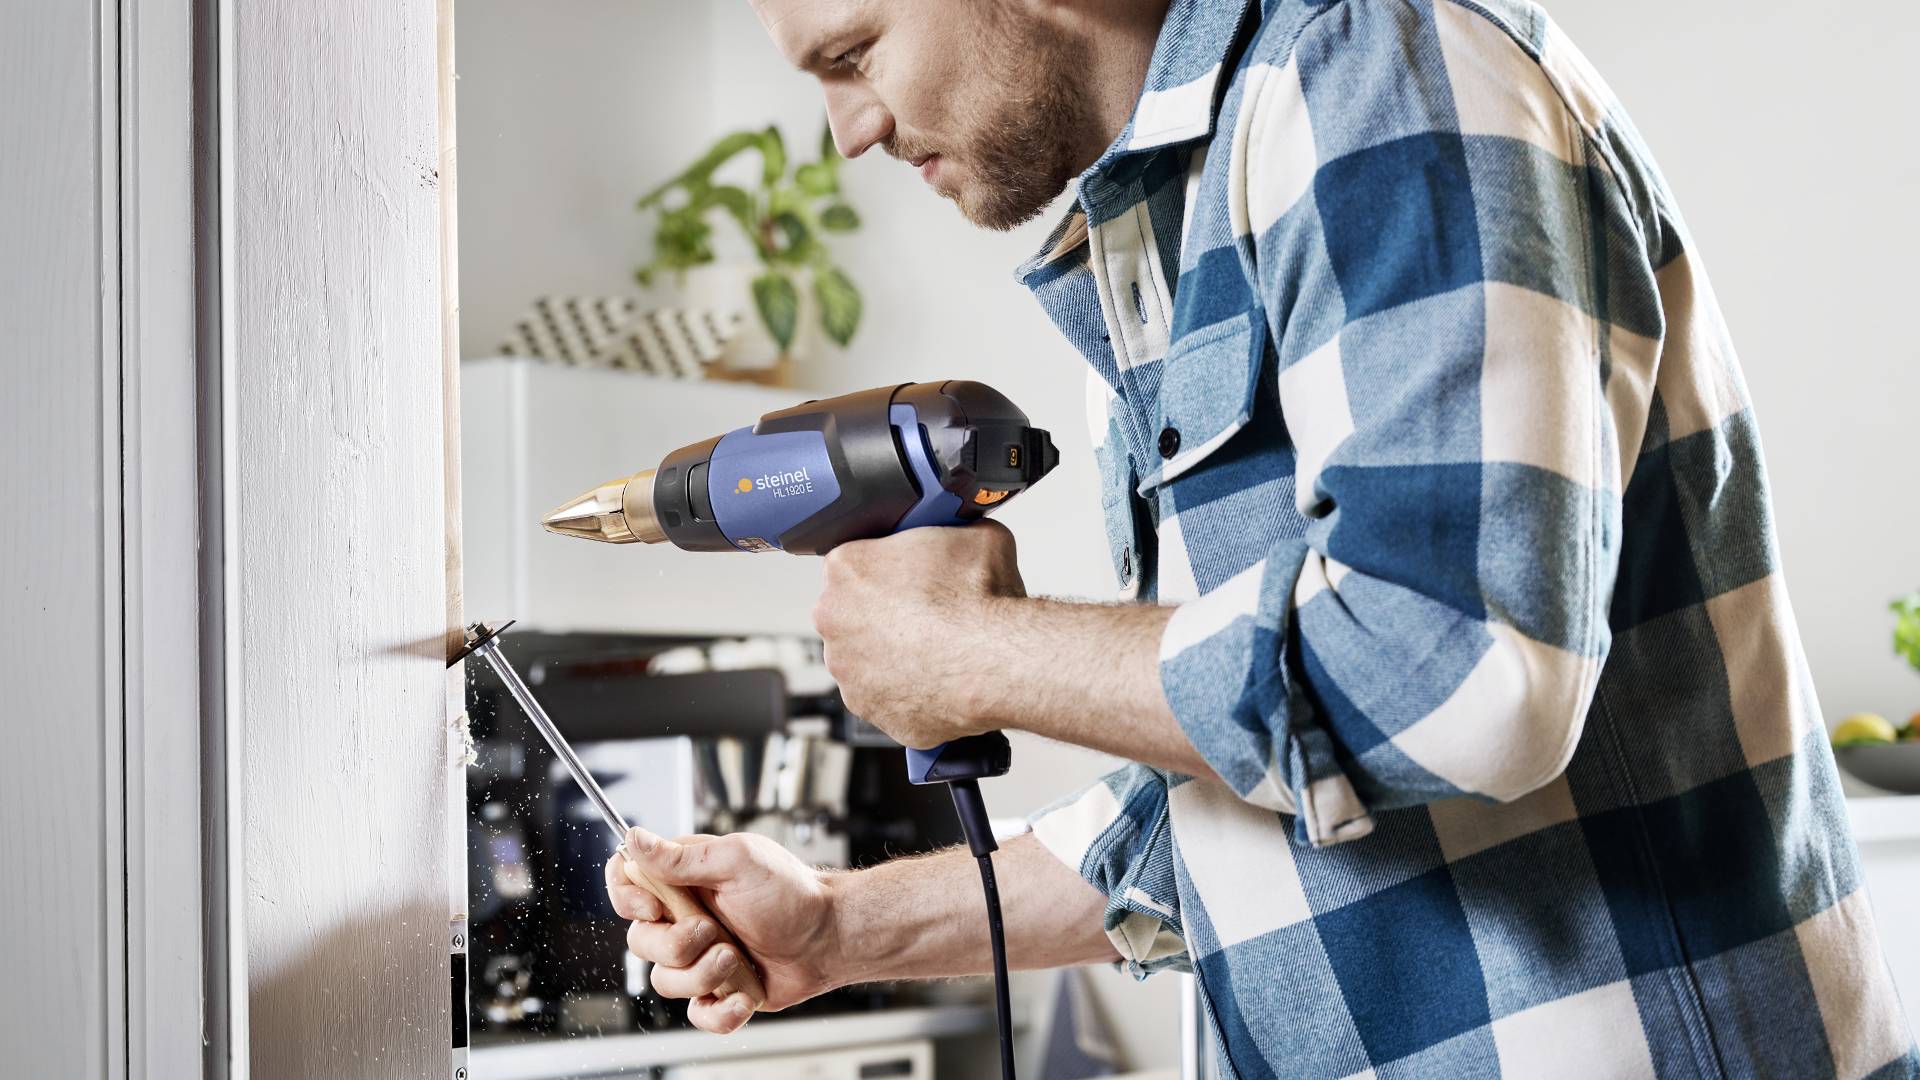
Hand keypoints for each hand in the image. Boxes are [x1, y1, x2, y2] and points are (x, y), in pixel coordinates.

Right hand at [605, 829, 840, 1032]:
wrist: (829, 935)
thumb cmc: (791, 890)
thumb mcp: (737, 860)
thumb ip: (682, 856)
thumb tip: (634, 838)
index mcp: (683, 880)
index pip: (627, 884)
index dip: (627, 899)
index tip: (653, 908)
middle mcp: (685, 918)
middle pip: (641, 941)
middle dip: (676, 944)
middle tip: (713, 931)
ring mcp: (699, 957)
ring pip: (665, 981)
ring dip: (702, 974)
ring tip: (735, 959)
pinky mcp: (718, 990)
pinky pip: (697, 1014)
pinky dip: (720, 1012)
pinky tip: (744, 995)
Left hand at [812, 520, 1025, 748]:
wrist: (998, 661)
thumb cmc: (980, 600)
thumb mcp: (975, 534)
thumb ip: (952, 531)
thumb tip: (963, 531)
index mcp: (847, 568)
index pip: (857, 562)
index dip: (890, 569)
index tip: (914, 578)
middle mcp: (834, 620)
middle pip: (854, 612)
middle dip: (885, 614)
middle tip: (928, 615)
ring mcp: (848, 671)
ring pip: (866, 659)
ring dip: (894, 655)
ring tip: (938, 650)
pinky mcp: (870, 710)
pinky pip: (885, 697)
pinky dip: (908, 692)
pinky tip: (940, 679)